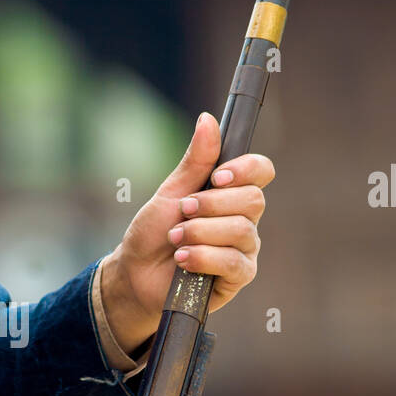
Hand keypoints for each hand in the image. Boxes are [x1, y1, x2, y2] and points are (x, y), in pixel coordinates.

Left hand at [101, 112, 275, 354]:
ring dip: (200, 233)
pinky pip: (234, 262)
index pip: (261, 171)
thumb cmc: (152, 232)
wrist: (135, 274)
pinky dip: (204, 257)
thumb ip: (195, 161)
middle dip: (210, 205)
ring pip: (241, 231)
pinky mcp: (238, 276)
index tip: (217, 176)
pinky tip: (183, 259)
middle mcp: (244, 219)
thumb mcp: (171, 192)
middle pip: (253, 200)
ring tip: (175, 240)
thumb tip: (208, 119)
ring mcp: (244, 248)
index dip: (246, 169)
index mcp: (231, 193)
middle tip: (181, 213)